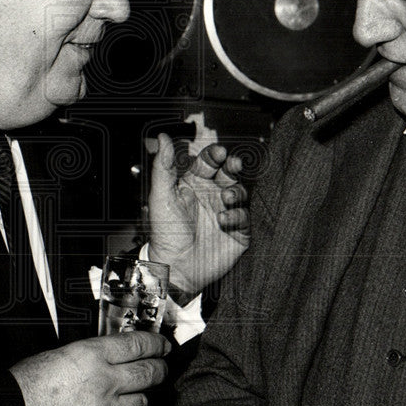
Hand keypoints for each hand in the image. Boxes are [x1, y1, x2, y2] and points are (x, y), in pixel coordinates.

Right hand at [9, 332, 169, 405]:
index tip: (162, 344)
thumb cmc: (29, 383)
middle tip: (160, 365)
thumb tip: (116, 353)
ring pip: (143, 402)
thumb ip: (94, 353)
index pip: (138, 345)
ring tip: (137, 390)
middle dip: (160, 368)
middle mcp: (104, 382)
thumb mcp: (63, 352)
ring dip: (143, 395)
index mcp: (92, 355)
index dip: (156, 343)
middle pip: (150, 373)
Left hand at [147, 133, 249, 295]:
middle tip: (234, 164)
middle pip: (228, 173)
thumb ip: (164, 166)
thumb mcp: (161, 196)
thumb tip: (162, 138)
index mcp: (194, 185)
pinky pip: (244, 216)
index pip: (208, 162)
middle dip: (233, 166)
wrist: (176, 267)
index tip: (219, 152)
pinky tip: (224, 218)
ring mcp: (225, 212)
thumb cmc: (165, 233)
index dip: (215, 155)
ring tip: (226, 197)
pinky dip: (237, 214)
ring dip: (236, 191)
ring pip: (240, 192)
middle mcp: (211, 196)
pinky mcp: (237, 231)